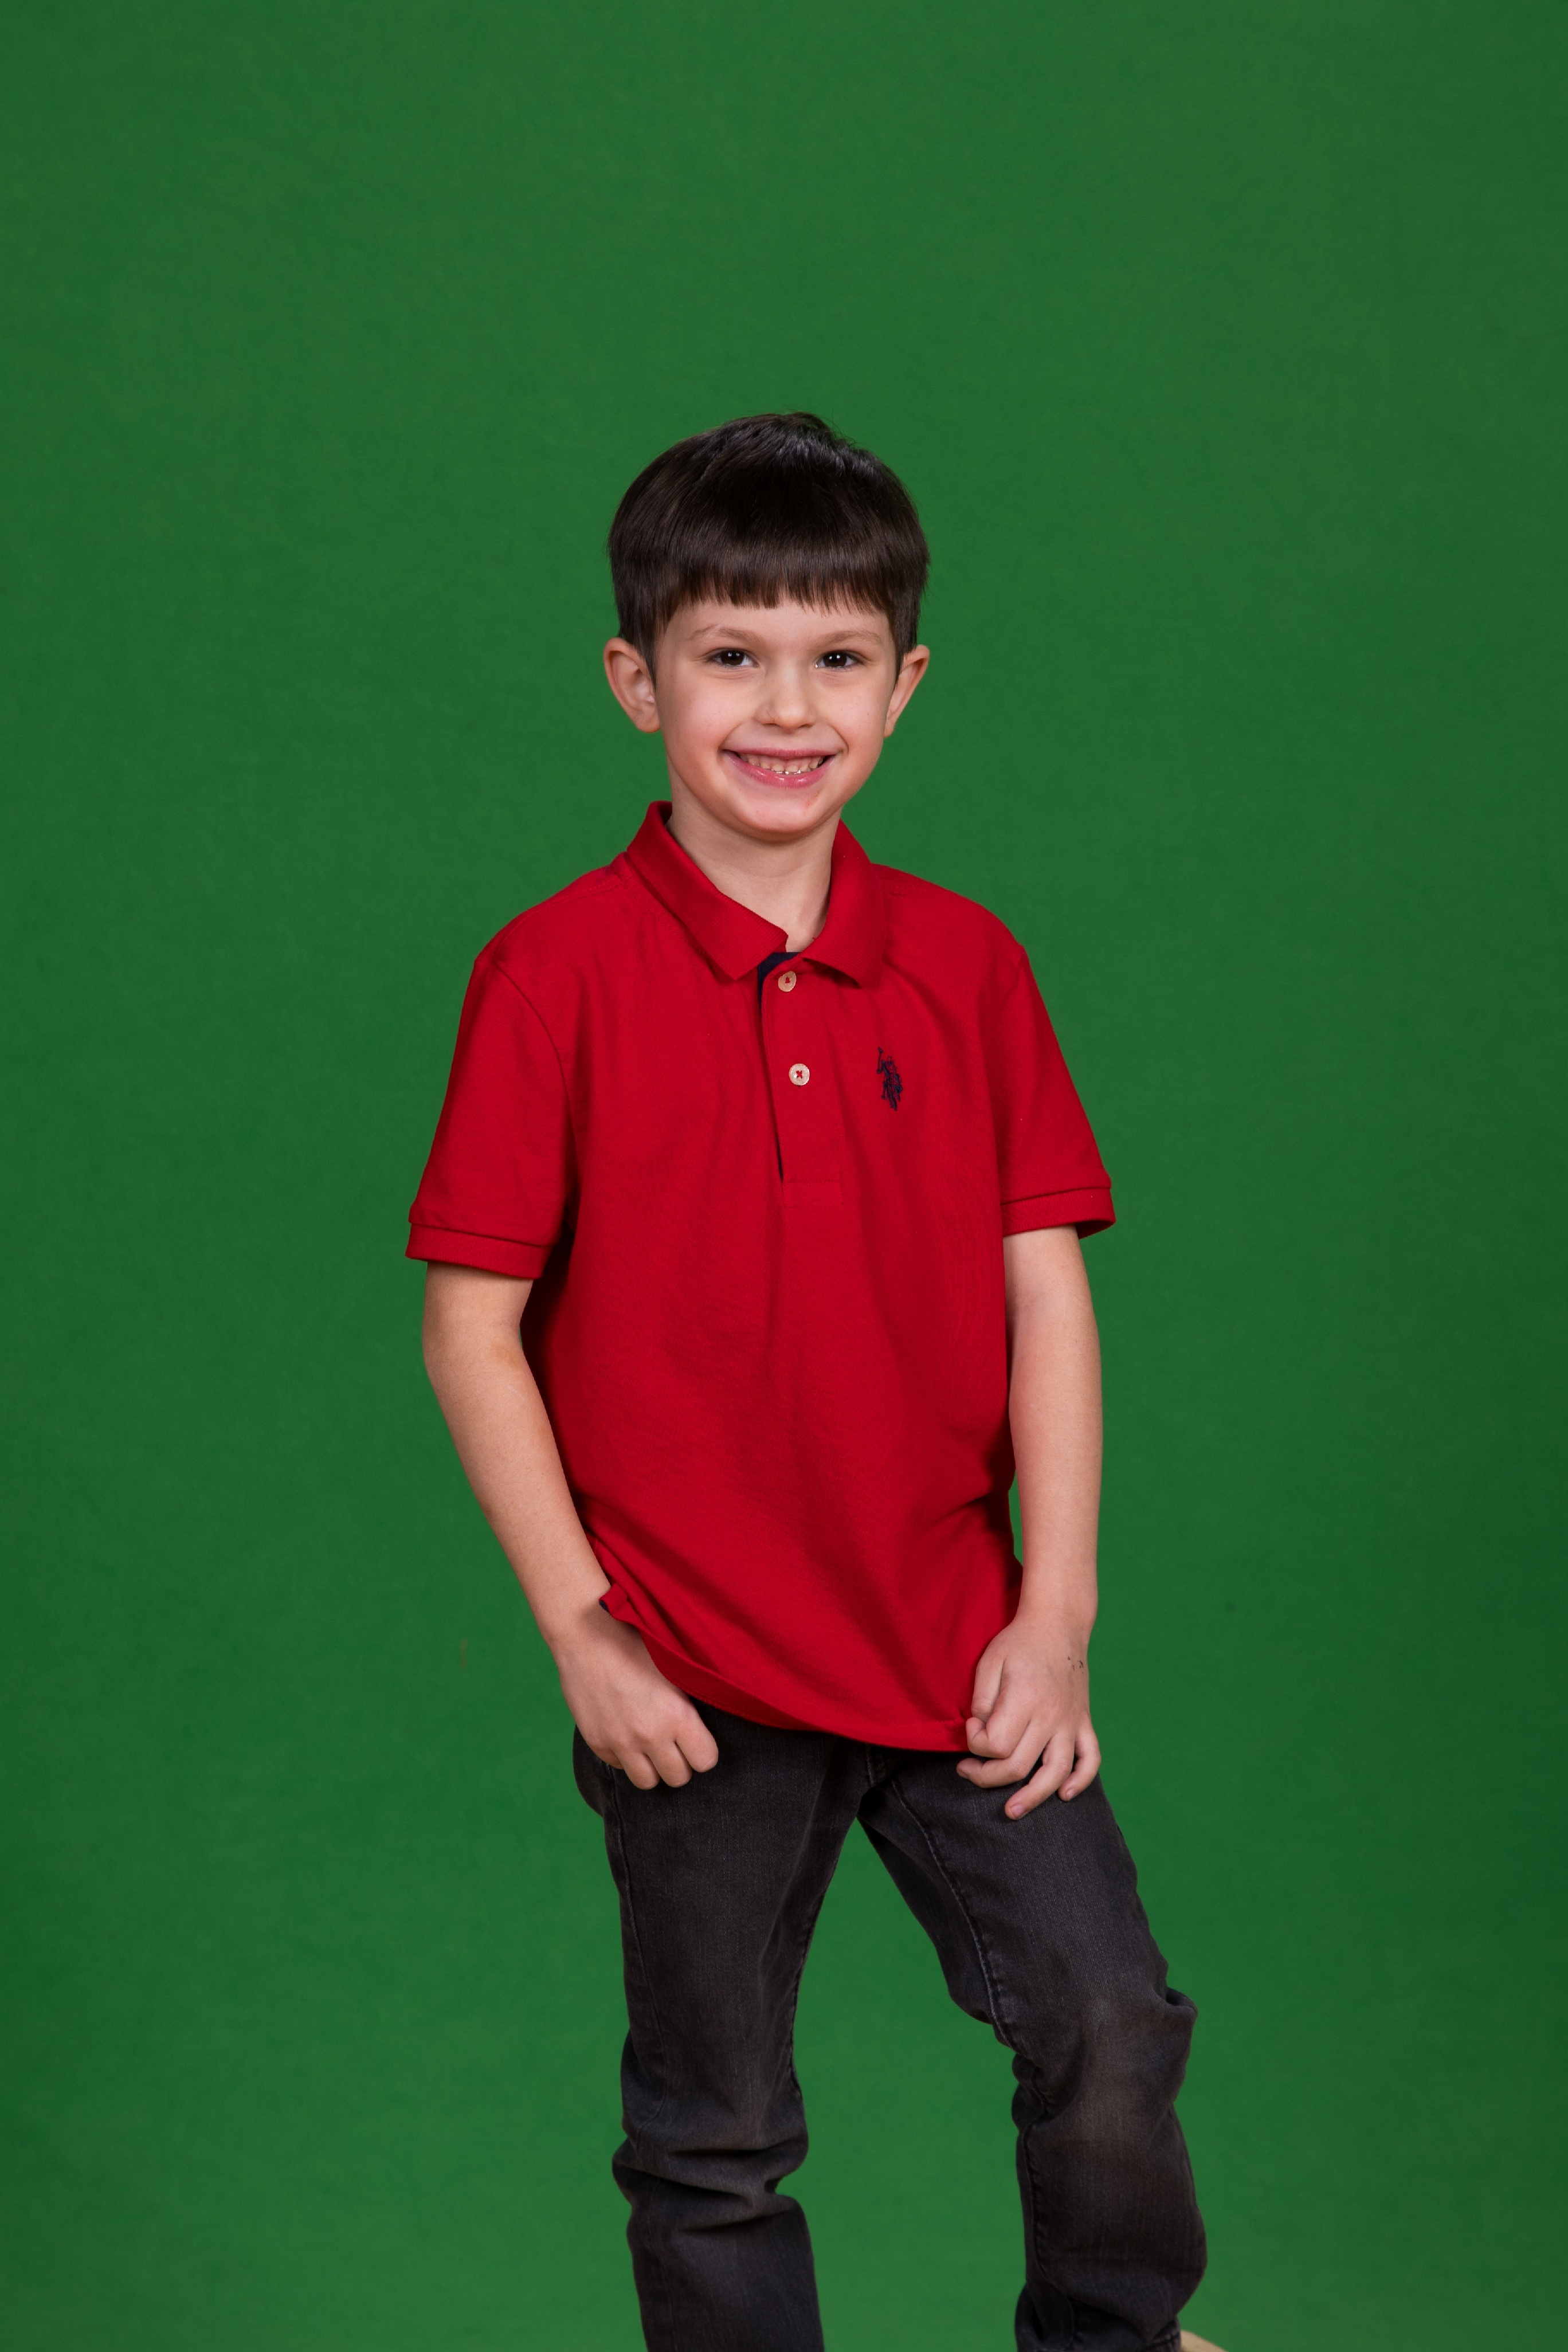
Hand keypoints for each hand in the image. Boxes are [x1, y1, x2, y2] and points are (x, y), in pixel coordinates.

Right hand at [554, 1607, 719, 1789]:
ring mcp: (620, 1741)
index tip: (698, 1739)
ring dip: (653, 1767)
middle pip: (678, 1778)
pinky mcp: (596, 1742)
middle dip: (681, 1763)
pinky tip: (626, 1732)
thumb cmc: (636, 1641)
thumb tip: (708, 1726)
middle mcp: (649, 1734)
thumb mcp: (675, 1667)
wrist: (587, 1634)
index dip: (704, 1751)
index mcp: (677, 1715)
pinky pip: (619, 1766)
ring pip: (647, 1782)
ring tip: (652, 1745)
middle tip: (676, 1743)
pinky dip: (625, 1756)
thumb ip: (690, 1702)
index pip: (706, 1761)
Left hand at [957, 1614, 1100, 1817]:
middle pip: (1020, 1766)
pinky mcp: (1083, 1722)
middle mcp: (1051, 1716)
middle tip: (967, 1771)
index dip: (975, 1744)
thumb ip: (982, 1701)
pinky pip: (1091, 1758)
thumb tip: (981, 1733)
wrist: (1058, 1624)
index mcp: (1025, 1700)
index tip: (971, 1726)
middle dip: (987, 1777)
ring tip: (1011, 1810)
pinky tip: (1065, 1794)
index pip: (996, 1745)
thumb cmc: (1018, 1643)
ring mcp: (1071, 1721)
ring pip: (1056, 1773)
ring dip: (1033, 1797)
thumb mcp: (989, 1662)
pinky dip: (1081, 1780)